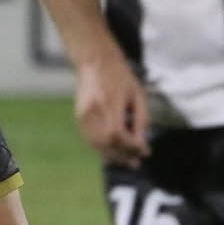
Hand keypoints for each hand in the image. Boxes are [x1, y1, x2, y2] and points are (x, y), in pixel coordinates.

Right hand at [74, 47, 149, 166]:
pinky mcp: (79, 119)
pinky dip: (103, 149)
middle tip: (136, 161)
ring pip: (97, 145)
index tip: (145, 151)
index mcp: (109, 103)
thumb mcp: (137, 94)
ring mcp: (83, 116)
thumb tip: (141, 143)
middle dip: (124, 155)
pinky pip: (91, 140)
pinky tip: (114, 153)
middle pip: (107, 143)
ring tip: (127, 160)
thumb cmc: (120, 76)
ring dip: (113, 156)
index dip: (132, 147)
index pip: (118, 135)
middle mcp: (93, 112)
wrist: (95, 63)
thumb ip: (140, 119)